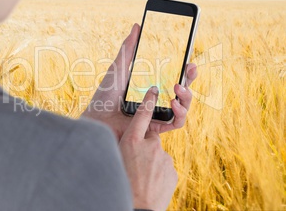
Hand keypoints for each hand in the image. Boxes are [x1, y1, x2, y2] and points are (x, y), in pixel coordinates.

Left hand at [81, 23, 197, 139]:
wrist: (97, 117)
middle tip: (190, 67)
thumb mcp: (119, 68)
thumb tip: (137, 26)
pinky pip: (176, 123)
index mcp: (152, 86)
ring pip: (183, 106)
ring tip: (178, 86)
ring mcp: (158, 114)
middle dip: (190, 78)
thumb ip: (129, 48)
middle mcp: (158, 100)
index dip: (184, 68)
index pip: (174, 76)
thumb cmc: (105, 94)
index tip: (189, 58)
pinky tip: (173, 103)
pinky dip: (180, 113)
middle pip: (182, 89)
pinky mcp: (156, 127)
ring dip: (187, 95)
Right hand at [120, 87, 177, 210]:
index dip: (148, 101)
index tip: (154, 90)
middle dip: (145, 147)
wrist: (139, 209)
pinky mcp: (172, 170)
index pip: (141, 115)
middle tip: (136, 163)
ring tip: (141, 178)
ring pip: (157, 156)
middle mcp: (150, 146)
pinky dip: (157, 173)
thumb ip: (122, 146)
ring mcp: (164, 158)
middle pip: (150, 139)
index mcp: (131, 141)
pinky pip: (164, 167)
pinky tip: (150, 184)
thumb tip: (130, 141)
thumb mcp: (115, 159)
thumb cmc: (121, 183)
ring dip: (150, 164)